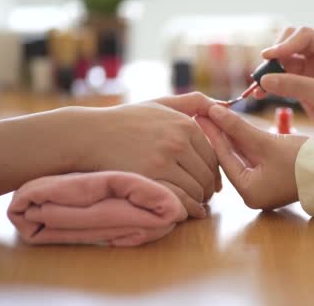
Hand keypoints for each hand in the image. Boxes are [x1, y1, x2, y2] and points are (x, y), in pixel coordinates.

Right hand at [75, 92, 220, 217]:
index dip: (215, 173)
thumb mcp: (161, 104)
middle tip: (205, 199)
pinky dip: (187, 209)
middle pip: (207, 175)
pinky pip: (180, 199)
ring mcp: (165, 159)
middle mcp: (178, 140)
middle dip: (209, 190)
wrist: (91, 135)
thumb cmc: (127, 120)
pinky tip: (186, 212)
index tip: (211, 183)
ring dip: (198, 201)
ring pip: (196, 189)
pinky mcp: (151, 177)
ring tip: (194, 205)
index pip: (213, 156)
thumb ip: (192, 102)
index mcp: (186, 124)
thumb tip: (222, 105)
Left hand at [196, 105, 308, 209]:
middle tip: (204, 112)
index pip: (224, 158)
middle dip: (219, 134)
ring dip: (232, 135)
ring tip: (216, 114)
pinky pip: (254, 156)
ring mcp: (265, 184)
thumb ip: (238, 128)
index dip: (212, 133)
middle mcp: (254, 192)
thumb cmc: (303, 161)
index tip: (200, 115)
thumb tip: (214, 113)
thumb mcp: (267, 143)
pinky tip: (235, 123)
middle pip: (231, 157)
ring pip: (242, 155)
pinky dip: (246, 140)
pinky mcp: (274, 175)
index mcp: (249, 192)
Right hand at [253, 27, 313, 146]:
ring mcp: (312, 68)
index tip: (269, 56)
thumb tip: (265, 80)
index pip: (307, 36)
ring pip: (282, 60)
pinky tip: (260, 92)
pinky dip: (270, 83)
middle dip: (275, 54)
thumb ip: (297, 86)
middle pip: (291, 42)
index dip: (286, 43)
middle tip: (263, 70)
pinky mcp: (302, 83)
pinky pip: (280, 77)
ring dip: (269, 70)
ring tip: (258, 85)